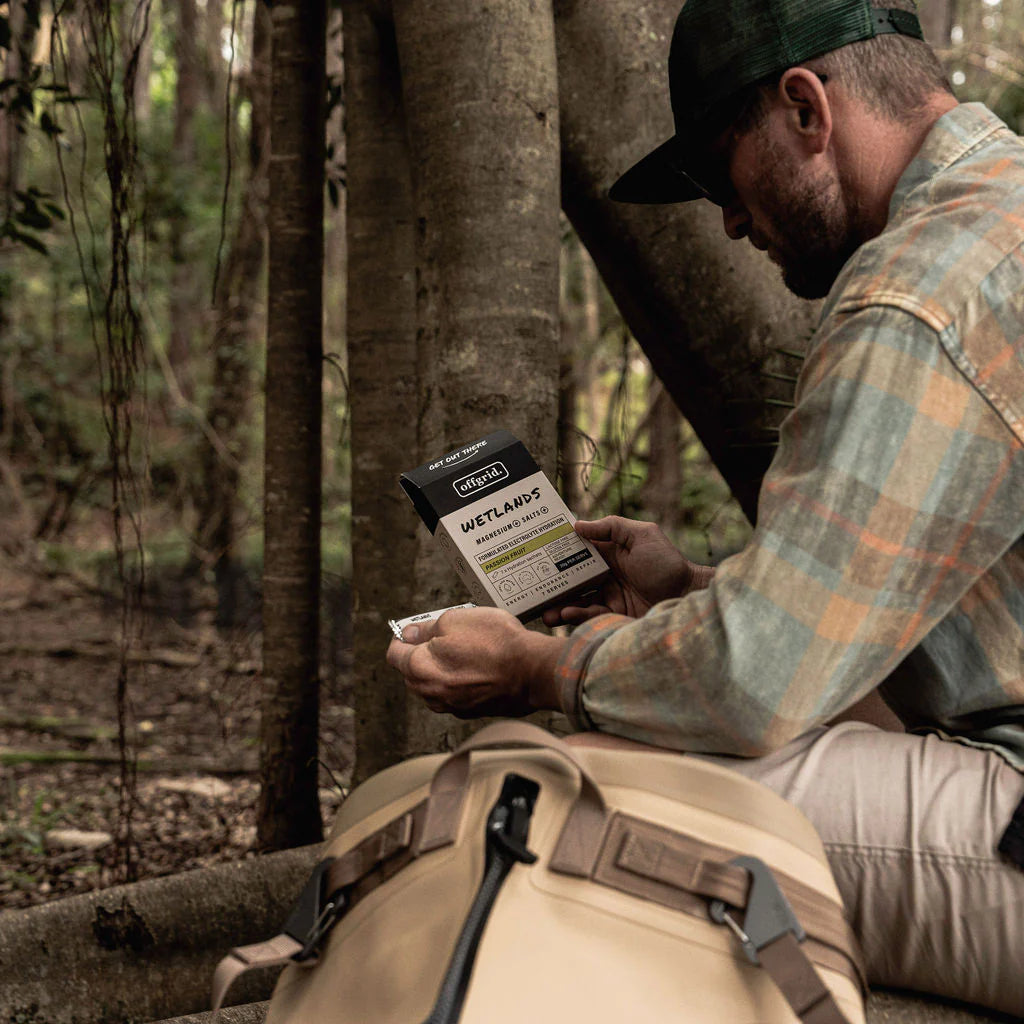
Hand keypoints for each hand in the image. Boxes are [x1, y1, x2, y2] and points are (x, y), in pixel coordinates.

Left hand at [385, 605, 565, 717]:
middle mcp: (431, 693)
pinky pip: (454, 693)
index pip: (394, 654)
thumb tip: (411, 633)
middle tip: (443, 635)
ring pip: (434, 684)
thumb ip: (427, 628)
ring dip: (441, 668)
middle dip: (422, 653)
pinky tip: (478, 666)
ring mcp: (452, 706)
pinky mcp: (471, 711)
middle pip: (412, 672)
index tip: (413, 629)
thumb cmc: (496, 643)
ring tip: (465, 650)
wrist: (533, 671)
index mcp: (420, 669)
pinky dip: (459, 681)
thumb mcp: (456, 619)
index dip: (402, 637)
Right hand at [542, 516, 711, 625]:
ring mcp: (608, 597)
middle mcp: (605, 575)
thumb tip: (577, 525)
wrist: (687, 597)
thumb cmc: (667, 564)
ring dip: (559, 605)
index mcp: (609, 554)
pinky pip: (589, 616)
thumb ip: (611, 528)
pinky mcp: (613, 617)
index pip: (577, 552)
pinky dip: (576, 616)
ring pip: (576, 600)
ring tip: (545, 612)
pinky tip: (566, 615)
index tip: (536, 554)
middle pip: (572, 580)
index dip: (557, 553)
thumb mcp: (642, 536)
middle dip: (552, 585)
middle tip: (533, 589)